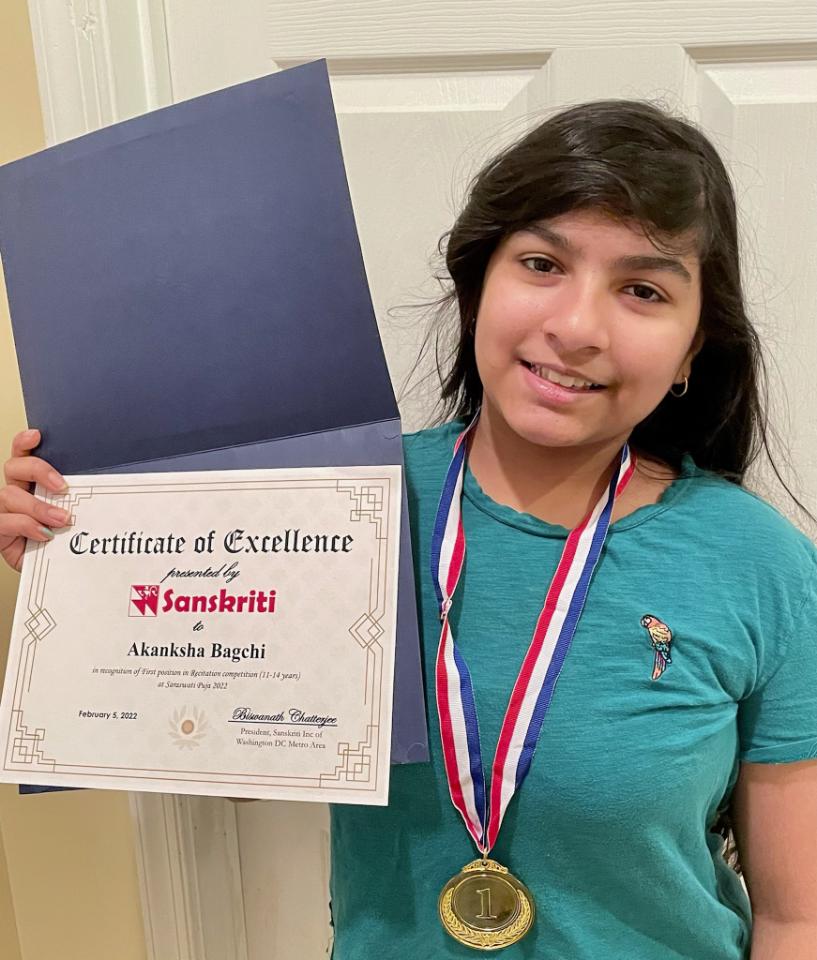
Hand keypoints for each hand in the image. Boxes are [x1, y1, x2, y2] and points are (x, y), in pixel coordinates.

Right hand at [0, 429, 70, 571]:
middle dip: (38, 470)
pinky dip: (27, 525)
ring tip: (62, 519)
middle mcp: (16, 492)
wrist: (56, 571)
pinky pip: (5, 521)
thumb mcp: (77, 513)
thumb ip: (82, 497)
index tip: (37, 435)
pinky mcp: (0, 532)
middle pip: (14, 467)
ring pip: (10, 495)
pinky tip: (44, 533)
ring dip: (38, 506)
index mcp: (32, 482)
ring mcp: (6, 511)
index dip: (24, 442)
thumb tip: (111, 483)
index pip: (23, 455)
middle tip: (62, 486)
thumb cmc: (65, 539)